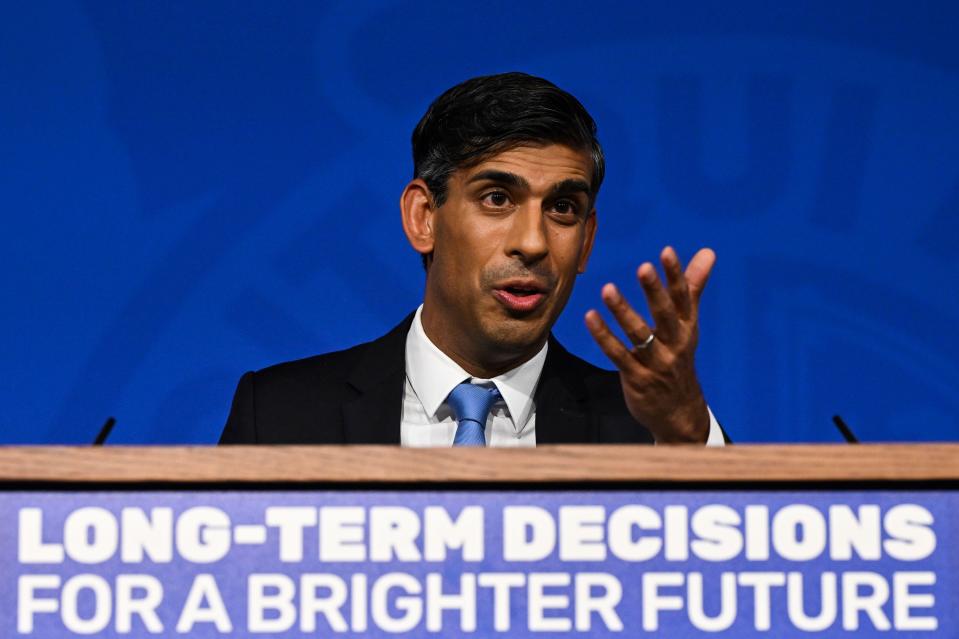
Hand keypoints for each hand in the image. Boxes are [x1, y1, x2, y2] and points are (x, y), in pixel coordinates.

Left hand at [585, 246, 715, 442]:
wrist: (679, 413)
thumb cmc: (679, 359)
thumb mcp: (689, 325)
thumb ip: (693, 287)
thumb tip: (707, 252)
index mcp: (687, 328)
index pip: (683, 298)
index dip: (676, 275)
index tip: (667, 252)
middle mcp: (674, 344)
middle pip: (665, 315)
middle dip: (655, 291)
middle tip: (644, 267)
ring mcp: (656, 363)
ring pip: (639, 335)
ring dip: (623, 312)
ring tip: (607, 289)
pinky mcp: (637, 378)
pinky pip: (618, 355)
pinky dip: (604, 337)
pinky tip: (591, 317)